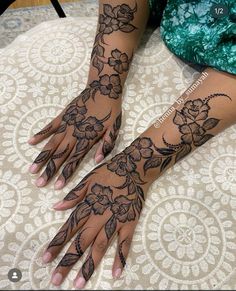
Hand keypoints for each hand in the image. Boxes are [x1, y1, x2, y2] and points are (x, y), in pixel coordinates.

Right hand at [28, 80, 121, 189]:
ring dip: (42, 157)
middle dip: (49, 171)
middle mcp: (74, 134)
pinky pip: (49, 126)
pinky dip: (40, 134)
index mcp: (87, 139)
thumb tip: (98, 160)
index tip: (57, 185)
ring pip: (51, 144)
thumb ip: (106, 145)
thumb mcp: (114, 129)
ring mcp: (66, 125)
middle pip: (59, 156)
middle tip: (39, 183)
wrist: (103, 89)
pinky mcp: (62, 116)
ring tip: (32, 169)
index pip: (74, 160)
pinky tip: (31, 142)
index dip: (65, 174)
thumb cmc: (111, 110)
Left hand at [42, 136, 154, 288]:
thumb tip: (56, 206)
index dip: (56, 244)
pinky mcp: (130, 223)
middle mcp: (99, 217)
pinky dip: (120, 259)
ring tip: (79, 284)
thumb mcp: (88, 179)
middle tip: (56, 280)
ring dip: (89, 266)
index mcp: (88, 206)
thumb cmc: (110, 172)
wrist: (134, 168)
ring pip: (100, 247)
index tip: (45, 259)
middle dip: (67, 261)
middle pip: (81, 243)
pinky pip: (125, 244)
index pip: (69, 228)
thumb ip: (74, 195)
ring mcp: (115, 222)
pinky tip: (115, 274)